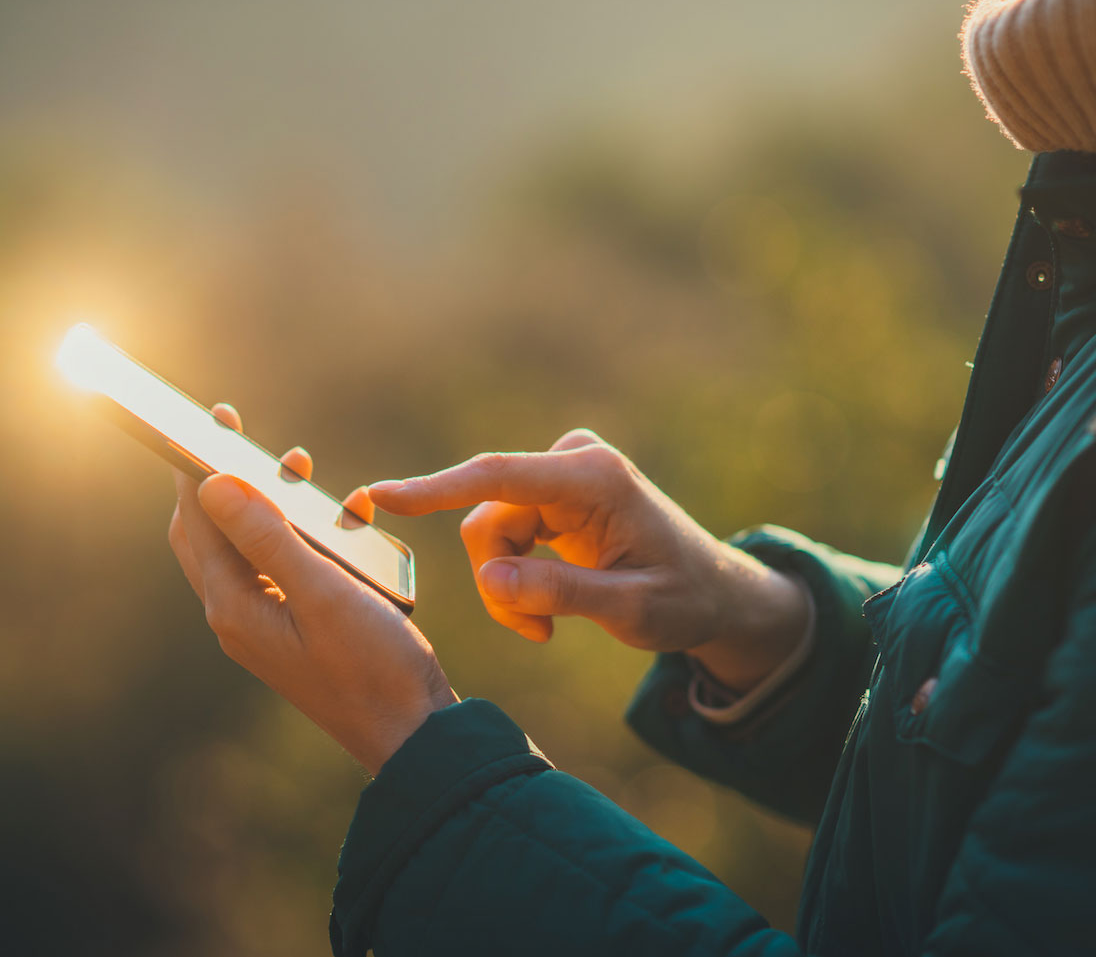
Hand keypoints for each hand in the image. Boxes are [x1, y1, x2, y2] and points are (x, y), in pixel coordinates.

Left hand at [166, 403, 456, 774]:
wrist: (413, 732)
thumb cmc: (373, 665)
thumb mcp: (322, 591)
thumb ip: (266, 535)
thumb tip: (212, 483)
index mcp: (234, 606)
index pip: (199, 518)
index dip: (198, 463)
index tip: (213, 418)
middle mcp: (239, 615)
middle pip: (211, 531)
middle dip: (228, 480)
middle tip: (246, 438)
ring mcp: (266, 624)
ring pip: (251, 546)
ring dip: (273, 504)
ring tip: (304, 469)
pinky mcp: (296, 628)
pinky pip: (287, 567)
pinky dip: (307, 536)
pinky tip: (348, 519)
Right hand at [369, 429, 809, 691]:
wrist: (714, 592)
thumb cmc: (684, 600)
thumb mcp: (633, 612)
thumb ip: (562, 595)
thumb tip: (490, 578)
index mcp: (597, 478)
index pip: (500, 477)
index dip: (437, 487)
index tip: (382, 495)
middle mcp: (574, 463)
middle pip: (488, 517)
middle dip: (496, 579)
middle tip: (532, 631)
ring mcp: (561, 474)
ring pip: (489, 530)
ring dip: (505, 585)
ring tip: (545, 626)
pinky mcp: (553, 491)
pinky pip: (502, 533)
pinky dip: (514, 577)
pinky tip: (548, 609)